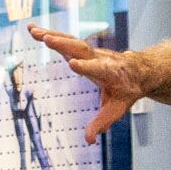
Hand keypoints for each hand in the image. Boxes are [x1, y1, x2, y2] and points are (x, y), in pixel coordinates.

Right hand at [28, 24, 142, 139]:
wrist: (138, 71)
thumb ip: (102, 123)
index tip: (72, 64)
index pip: (96, 69)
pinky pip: (65, 39)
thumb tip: (88, 140)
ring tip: (33, 31)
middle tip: (46, 39)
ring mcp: (90, 51)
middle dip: (64, 44)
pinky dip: (49, 33)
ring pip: (71, 40)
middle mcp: (99, 58)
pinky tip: (32, 28)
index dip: (85, 66)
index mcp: (109, 73)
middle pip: (81, 48)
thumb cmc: (127, 90)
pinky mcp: (82, 48)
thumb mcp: (117, 109)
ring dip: (52, 35)